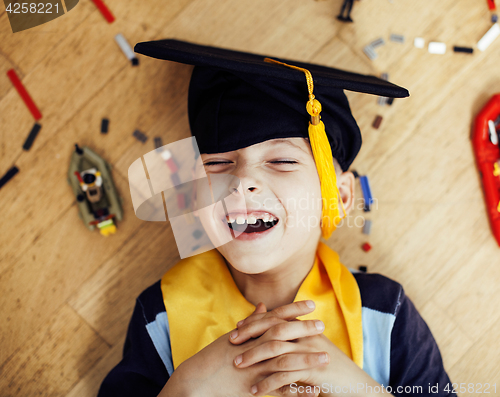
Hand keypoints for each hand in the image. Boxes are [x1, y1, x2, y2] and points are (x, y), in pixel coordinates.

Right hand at [158, 311, 322, 396]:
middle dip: (304, 330)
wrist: (196, 382)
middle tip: (323, 325)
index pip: (275, 316)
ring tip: (326, 357)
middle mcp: (252, 348)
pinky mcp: (254, 388)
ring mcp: (254, 369)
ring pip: (285, 362)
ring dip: (307, 359)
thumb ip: (251, 322)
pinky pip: (280, 390)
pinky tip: (314, 390)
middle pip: (283, 335)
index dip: (294, 309)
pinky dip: (298, 390)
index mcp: (248, 334)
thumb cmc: (213, 357)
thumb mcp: (231, 336)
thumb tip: (264, 305)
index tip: (312, 303)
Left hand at [231, 301, 384, 396]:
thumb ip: (293, 337)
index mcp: (307, 328)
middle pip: (273, 330)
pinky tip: (255, 390)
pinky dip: (268, 383)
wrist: (356, 387)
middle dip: (250, 336)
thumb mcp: (312, 349)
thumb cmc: (330, 369)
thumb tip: (273, 330)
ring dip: (254, 358)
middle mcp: (308, 336)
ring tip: (238, 366)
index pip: (276, 318)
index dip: (256, 322)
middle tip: (232, 344)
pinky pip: (285, 376)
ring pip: (276, 351)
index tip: (238, 328)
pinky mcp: (314, 373)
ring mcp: (311, 353)